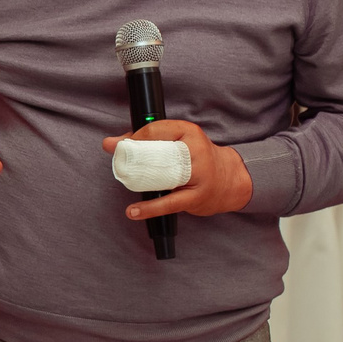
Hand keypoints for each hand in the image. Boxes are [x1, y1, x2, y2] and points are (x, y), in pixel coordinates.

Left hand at [99, 119, 252, 218]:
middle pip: (157, 150)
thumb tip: (112, 143)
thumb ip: (150, 140)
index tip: (119, 145)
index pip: (155, 130)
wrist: (231, 180)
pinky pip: (169, 203)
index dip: (133, 137)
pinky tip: (133, 212)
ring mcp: (198, 175)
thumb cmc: (199, 160)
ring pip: (162, 175)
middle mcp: (196, 150)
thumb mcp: (180, 142)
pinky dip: (149, 209)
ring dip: (138, 178)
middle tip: (118, 162)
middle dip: (132, 156)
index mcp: (190, 132)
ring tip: (124, 178)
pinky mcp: (196, 197)